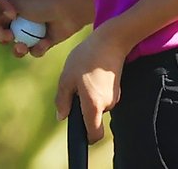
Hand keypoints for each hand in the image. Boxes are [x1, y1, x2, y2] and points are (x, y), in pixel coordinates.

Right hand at [4, 0, 93, 57]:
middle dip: (5, 39)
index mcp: (16, 2)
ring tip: (22, 48)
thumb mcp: (17, 2)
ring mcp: (36, 29)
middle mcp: (24, 16)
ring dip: (19, 49)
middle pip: (7, 33)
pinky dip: (38, 48)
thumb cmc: (42, 2)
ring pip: (20, 45)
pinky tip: (44, 43)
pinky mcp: (47, 40)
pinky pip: (36, 50)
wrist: (70, 9)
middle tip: (8, 39)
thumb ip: (0, 11)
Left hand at [54, 27, 127, 143]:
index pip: (94, 134)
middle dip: (82, 108)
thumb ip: (62, 100)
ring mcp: (114, 95)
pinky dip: (95, 87)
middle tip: (74, 87)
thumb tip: (61, 117)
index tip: (78, 133)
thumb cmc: (87, 58)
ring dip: (88, 95)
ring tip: (82, 74)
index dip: (86, 138)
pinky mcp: (116, 86)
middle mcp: (107, 104)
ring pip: (97, 104)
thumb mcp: (66, 77)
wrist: (111, 39)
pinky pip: (102, 94)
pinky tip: (91, 70)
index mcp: (94, 105)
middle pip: (93, 117)